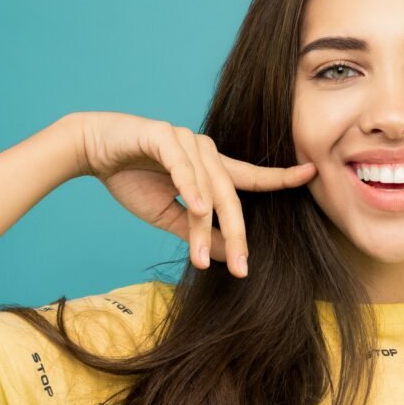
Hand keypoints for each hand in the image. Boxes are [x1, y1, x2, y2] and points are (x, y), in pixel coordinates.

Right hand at [72, 111, 316, 277]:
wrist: (91, 149)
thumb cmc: (132, 178)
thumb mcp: (170, 214)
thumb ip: (199, 231)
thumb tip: (230, 255)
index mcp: (211, 167)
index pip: (252, 177)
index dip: (281, 178)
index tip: (312, 174)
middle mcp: (205, 150)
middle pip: (231, 195)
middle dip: (237, 234)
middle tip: (242, 268)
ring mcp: (186, 140)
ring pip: (205, 187)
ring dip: (203, 225)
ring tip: (201, 257)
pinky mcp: (162, 136)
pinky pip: (183, 165)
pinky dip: (190, 186)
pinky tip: (196, 208)